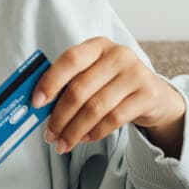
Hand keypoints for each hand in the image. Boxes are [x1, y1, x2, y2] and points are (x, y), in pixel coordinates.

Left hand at [31, 37, 186, 154]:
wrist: (153, 94)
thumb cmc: (111, 83)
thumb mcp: (91, 74)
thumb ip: (68, 83)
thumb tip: (38, 105)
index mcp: (97, 46)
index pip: (70, 60)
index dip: (50, 82)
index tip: (36, 103)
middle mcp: (118, 55)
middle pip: (80, 89)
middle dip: (60, 117)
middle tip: (49, 135)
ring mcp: (135, 74)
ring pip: (95, 108)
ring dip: (74, 130)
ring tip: (63, 143)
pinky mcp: (147, 95)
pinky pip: (114, 119)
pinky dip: (94, 133)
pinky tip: (83, 139)